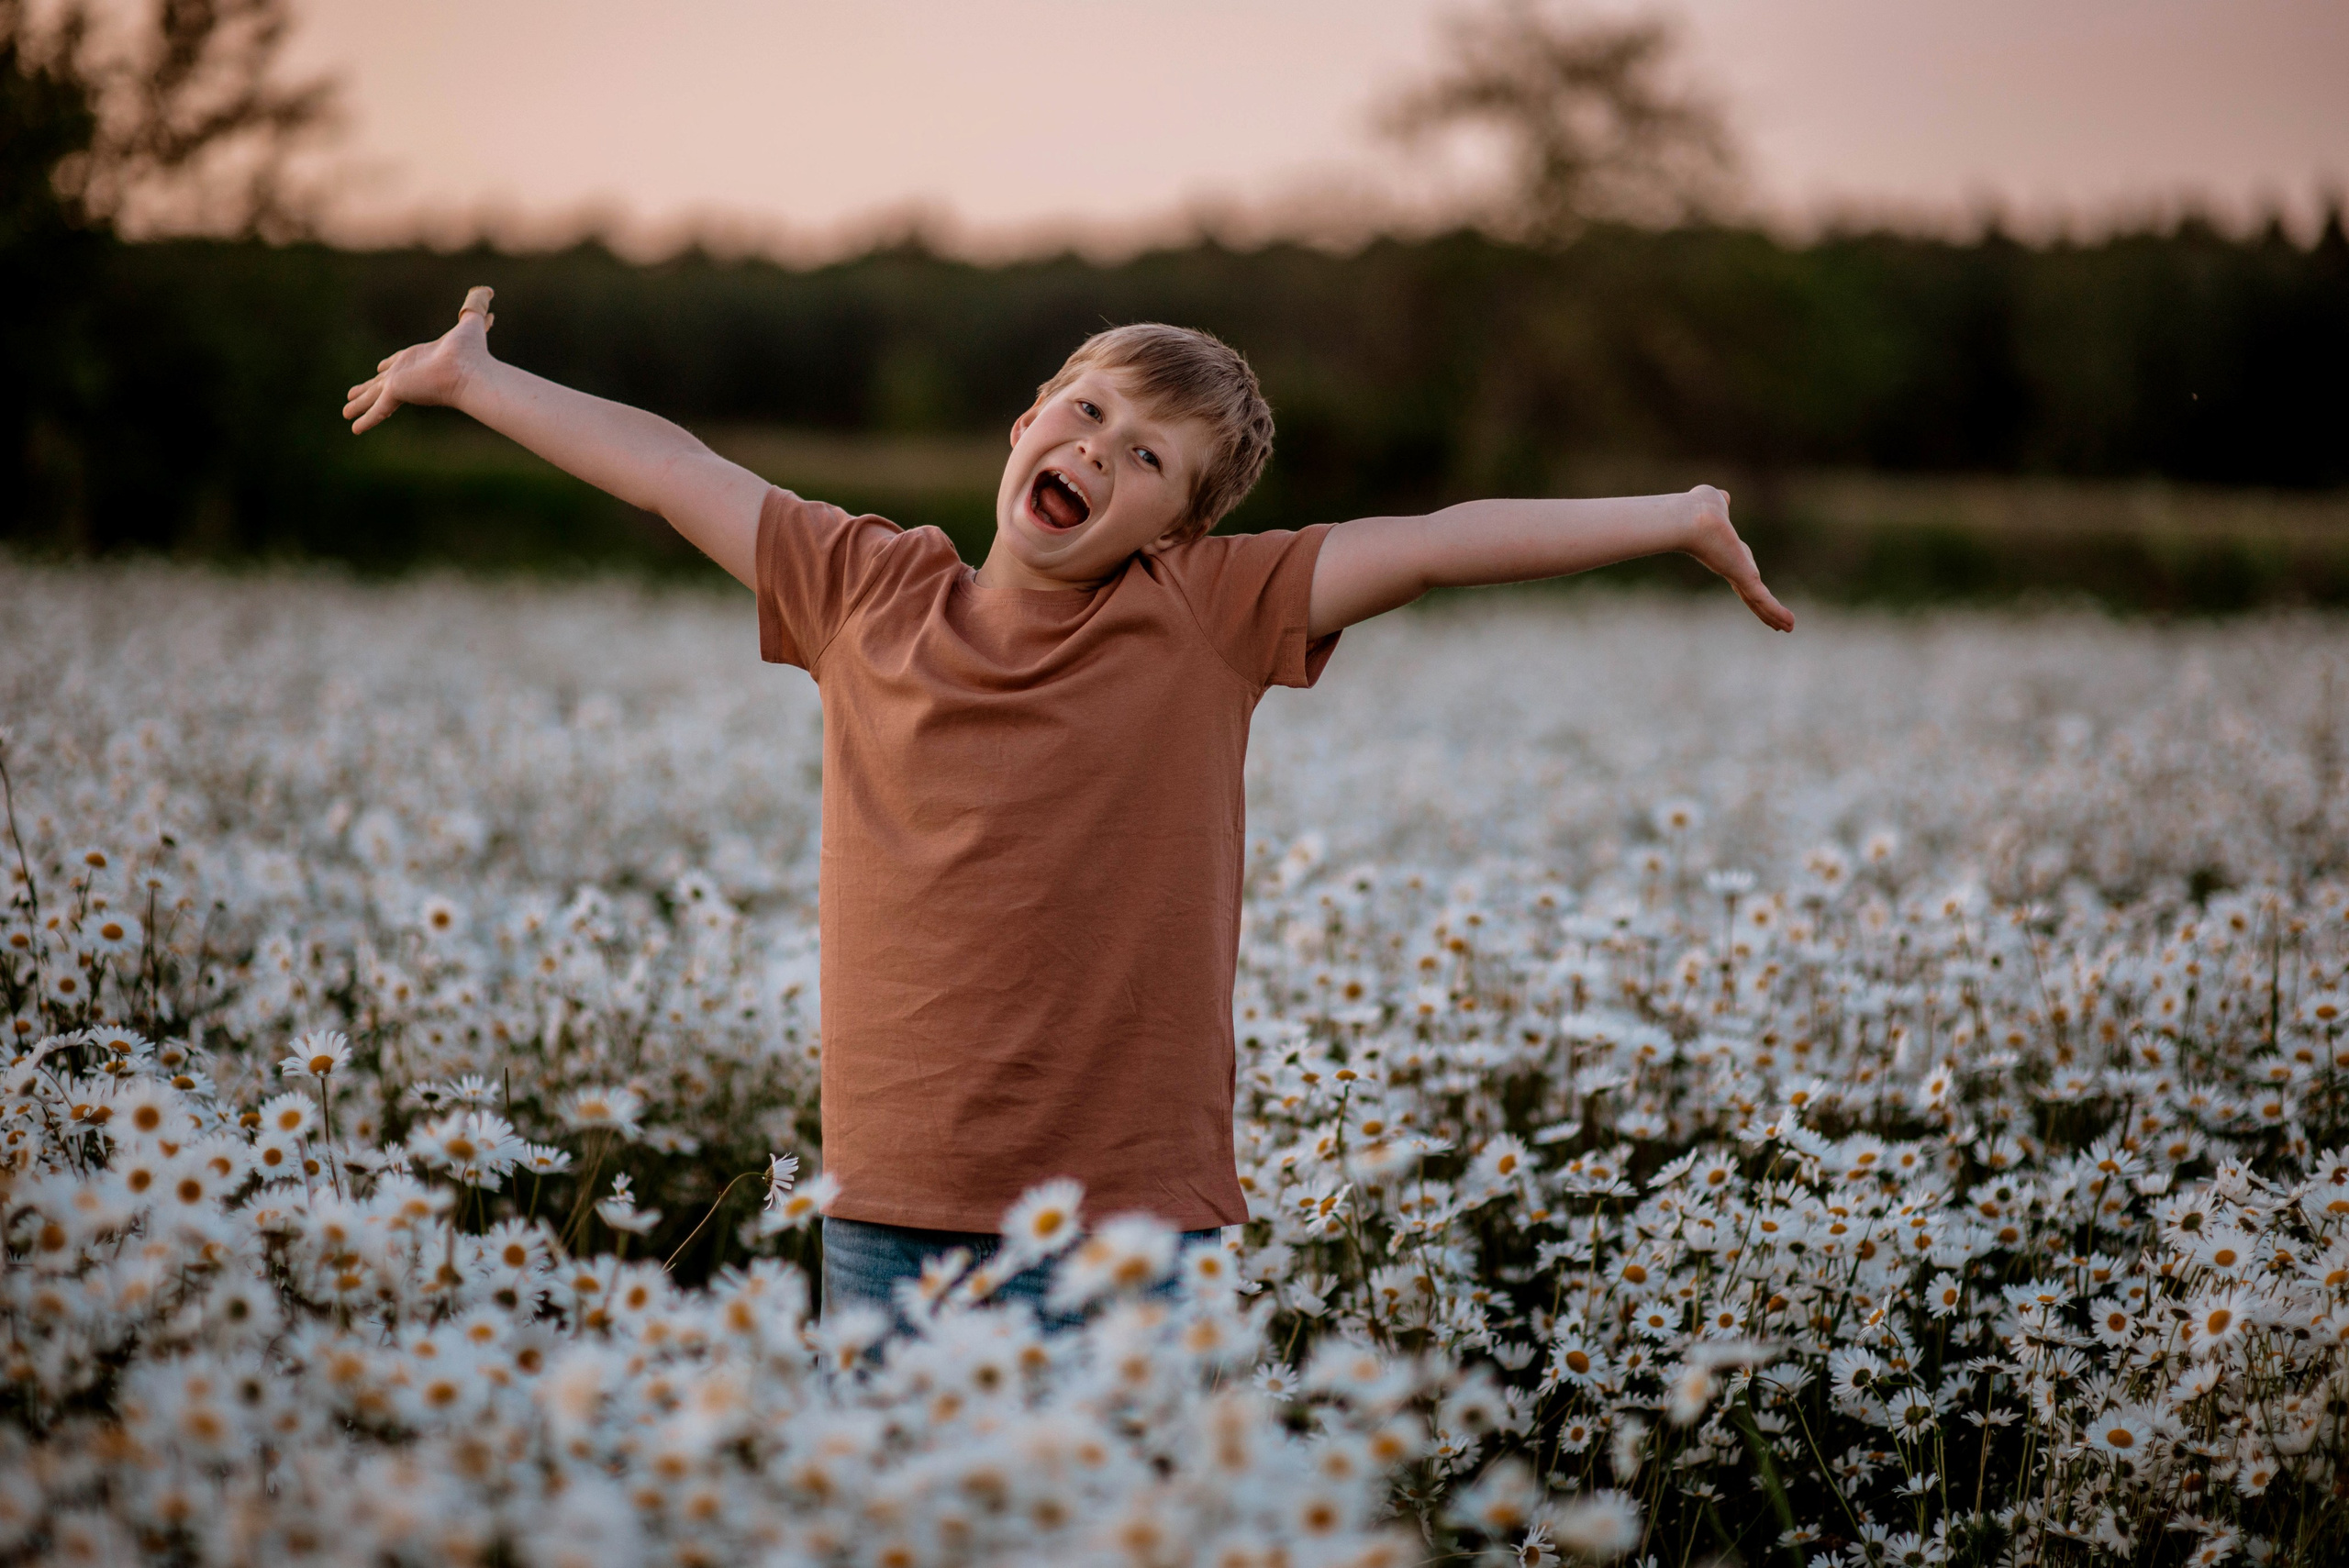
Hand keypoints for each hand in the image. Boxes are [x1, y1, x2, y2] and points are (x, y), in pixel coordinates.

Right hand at [342, 286, 497, 434]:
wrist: (471, 372)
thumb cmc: (473, 352)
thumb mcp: (471, 323)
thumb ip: (476, 307)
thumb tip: (488, 290)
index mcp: (418, 359)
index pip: (399, 362)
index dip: (390, 365)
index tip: (380, 368)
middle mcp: (407, 373)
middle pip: (380, 382)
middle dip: (366, 388)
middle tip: (352, 394)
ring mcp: (401, 385)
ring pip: (373, 397)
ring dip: (359, 404)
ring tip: (346, 412)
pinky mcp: (397, 393)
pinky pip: (378, 410)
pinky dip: (367, 420)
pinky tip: (354, 430)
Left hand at [1683, 484, 1794, 631]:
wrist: (1690, 519)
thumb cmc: (1697, 508)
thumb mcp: (1714, 503)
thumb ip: (1720, 503)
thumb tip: (1722, 497)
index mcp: (1727, 552)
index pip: (1741, 573)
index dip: (1749, 582)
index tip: (1755, 587)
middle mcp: (1732, 567)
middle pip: (1750, 594)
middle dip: (1763, 608)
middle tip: (1775, 622)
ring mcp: (1737, 575)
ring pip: (1758, 602)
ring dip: (1774, 616)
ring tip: (1788, 629)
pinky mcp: (1743, 578)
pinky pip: (1763, 599)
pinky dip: (1777, 612)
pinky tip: (1789, 625)